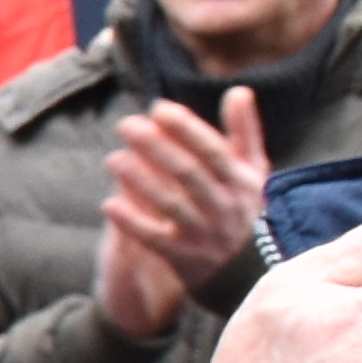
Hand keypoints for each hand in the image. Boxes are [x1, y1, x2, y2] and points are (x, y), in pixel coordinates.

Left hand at [94, 97, 273, 340]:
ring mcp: (205, 235)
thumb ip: (244, 131)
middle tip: (125, 125)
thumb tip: (238, 90)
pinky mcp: (184, 258)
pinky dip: (132, 222)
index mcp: (242, 182)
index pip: (213, 150)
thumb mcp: (253, 171)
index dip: (186, 128)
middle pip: (188, 173)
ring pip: (170, 204)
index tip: (158, 108)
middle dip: (156, 146)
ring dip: (139, 180)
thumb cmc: (244, 209)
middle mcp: (225, 207)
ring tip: (112, 159)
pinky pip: (155, 239)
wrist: (250, 272)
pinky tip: (108, 204)